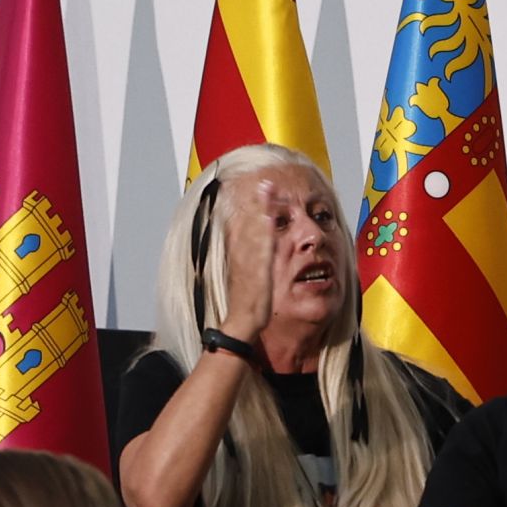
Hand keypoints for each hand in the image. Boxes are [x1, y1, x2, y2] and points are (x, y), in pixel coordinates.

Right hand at [218, 187, 278, 343]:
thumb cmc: (248, 302)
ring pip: (252, 231)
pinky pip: (259, 250)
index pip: (241, 225)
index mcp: (238, 256)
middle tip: (264, 181)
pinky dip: (262, 233)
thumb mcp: (247, 276)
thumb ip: (250, 259)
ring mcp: (247, 264)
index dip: (249, 206)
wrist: (242, 325)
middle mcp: (241, 256)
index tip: (257, 187)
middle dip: (256, 201)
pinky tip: (268, 220)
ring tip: (266, 191)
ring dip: (259, 210)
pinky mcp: (255, 273)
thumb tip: (257, 246)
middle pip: (247, 223)